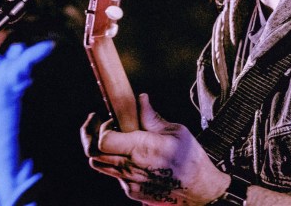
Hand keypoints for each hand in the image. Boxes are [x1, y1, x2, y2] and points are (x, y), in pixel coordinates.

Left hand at [81, 93, 228, 204]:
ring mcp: (129, 182)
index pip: (102, 140)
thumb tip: (140, 99)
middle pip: (92, 153)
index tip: (111, 119)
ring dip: (101, 150)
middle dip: (90, 135)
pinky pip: (114, 176)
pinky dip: (116, 164)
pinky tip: (131, 156)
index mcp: (141, 149)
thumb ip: (152, 117)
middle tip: (98, 123)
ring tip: (113, 139)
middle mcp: (130, 168)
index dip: (101, 127)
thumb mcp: (176, 131)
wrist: (200, 191)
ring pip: (98, 165)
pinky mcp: (132, 192)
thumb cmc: (191, 159)